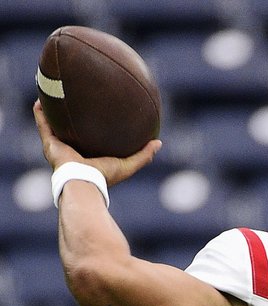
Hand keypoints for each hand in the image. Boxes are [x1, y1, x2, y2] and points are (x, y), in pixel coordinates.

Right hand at [33, 99, 160, 185]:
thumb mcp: (128, 165)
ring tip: (53, 93)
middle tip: (75, 99)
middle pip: (71, 131)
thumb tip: (159, 143)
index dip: (92, 128)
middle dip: (72, 117)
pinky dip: (41, 112)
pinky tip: (41, 97)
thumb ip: (143, 155)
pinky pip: (43, 124)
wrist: (84, 182)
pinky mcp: (50, 145)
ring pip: (54, 126)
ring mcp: (60, 148)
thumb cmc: (105, 177)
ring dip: (53, 111)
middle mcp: (73, 152)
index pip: (90, 140)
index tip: (96, 114)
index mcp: (89, 156)